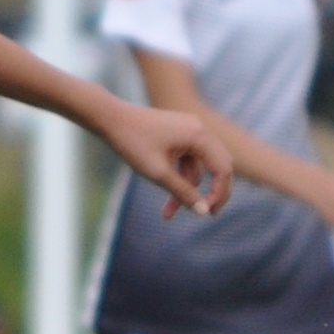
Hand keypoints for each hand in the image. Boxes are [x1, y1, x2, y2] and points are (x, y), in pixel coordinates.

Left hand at [103, 103, 229, 218]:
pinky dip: (179, 176)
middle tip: (207, 214)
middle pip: (218, 166)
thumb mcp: (159, 173)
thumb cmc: (133, 143)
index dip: (219, 194)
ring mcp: (190, 129)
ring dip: (188, 188)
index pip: (223, 169)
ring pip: (198, 166)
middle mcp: (199, 129)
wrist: (110, 118)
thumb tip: (203, 212)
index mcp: (199, 135)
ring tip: (167, 213)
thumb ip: (183, 193)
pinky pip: (187, 159)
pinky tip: (166, 193)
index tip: (208, 214)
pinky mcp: (179, 133)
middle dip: (211, 192)